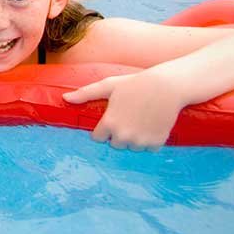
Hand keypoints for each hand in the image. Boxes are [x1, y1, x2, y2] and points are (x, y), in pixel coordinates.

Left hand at [63, 69, 183, 150]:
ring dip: (135, 138)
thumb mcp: (109, 85)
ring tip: (142, 120)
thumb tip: (65, 98)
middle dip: (120, 134)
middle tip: (130, 117)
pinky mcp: (156, 143)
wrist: (168, 86)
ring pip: (132, 147)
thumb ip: (86, 93)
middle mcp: (123, 136)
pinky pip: (149, 149)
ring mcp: (140, 141)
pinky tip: (153, 125)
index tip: (114, 118)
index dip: (105, 128)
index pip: (98, 138)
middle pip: (116, 144)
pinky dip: (151, 140)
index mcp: (109, 124)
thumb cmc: (136, 84)